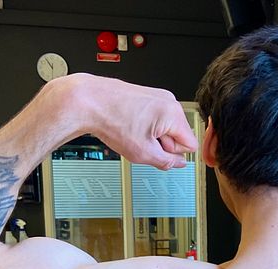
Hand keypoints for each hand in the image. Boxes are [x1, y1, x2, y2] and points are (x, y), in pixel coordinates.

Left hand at [55, 74, 197, 169]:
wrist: (87, 101)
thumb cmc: (111, 119)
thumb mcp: (143, 153)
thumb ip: (167, 162)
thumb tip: (178, 163)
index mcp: (174, 113)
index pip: (190, 145)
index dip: (174, 155)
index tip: (159, 155)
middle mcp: (168, 101)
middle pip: (177, 135)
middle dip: (162, 144)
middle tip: (141, 144)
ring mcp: (157, 96)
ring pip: (164, 127)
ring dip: (152, 136)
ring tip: (131, 134)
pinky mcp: (145, 95)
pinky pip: (154, 118)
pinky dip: (143, 126)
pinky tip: (128, 126)